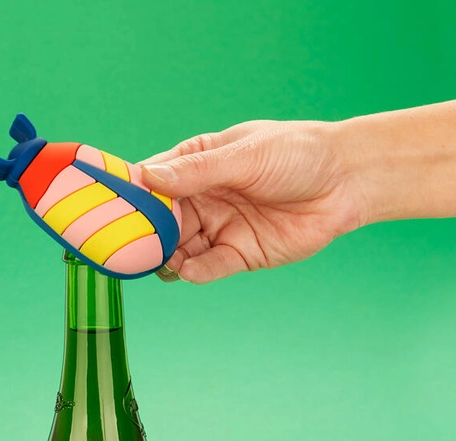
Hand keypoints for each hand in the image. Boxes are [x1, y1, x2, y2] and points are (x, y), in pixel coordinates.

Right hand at [140, 120, 364, 283]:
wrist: (348, 182)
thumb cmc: (297, 153)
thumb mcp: (244, 156)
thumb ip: (197, 171)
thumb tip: (147, 178)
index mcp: (195, 165)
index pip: (150, 182)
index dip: (128, 196)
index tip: (107, 209)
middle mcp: (200, 199)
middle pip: (158, 222)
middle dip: (143, 235)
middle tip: (130, 245)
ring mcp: (217, 228)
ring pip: (177, 250)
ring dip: (167, 257)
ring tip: (164, 260)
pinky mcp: (237, 255)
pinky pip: (207, 268)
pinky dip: (195, 271)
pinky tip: (190, 269)